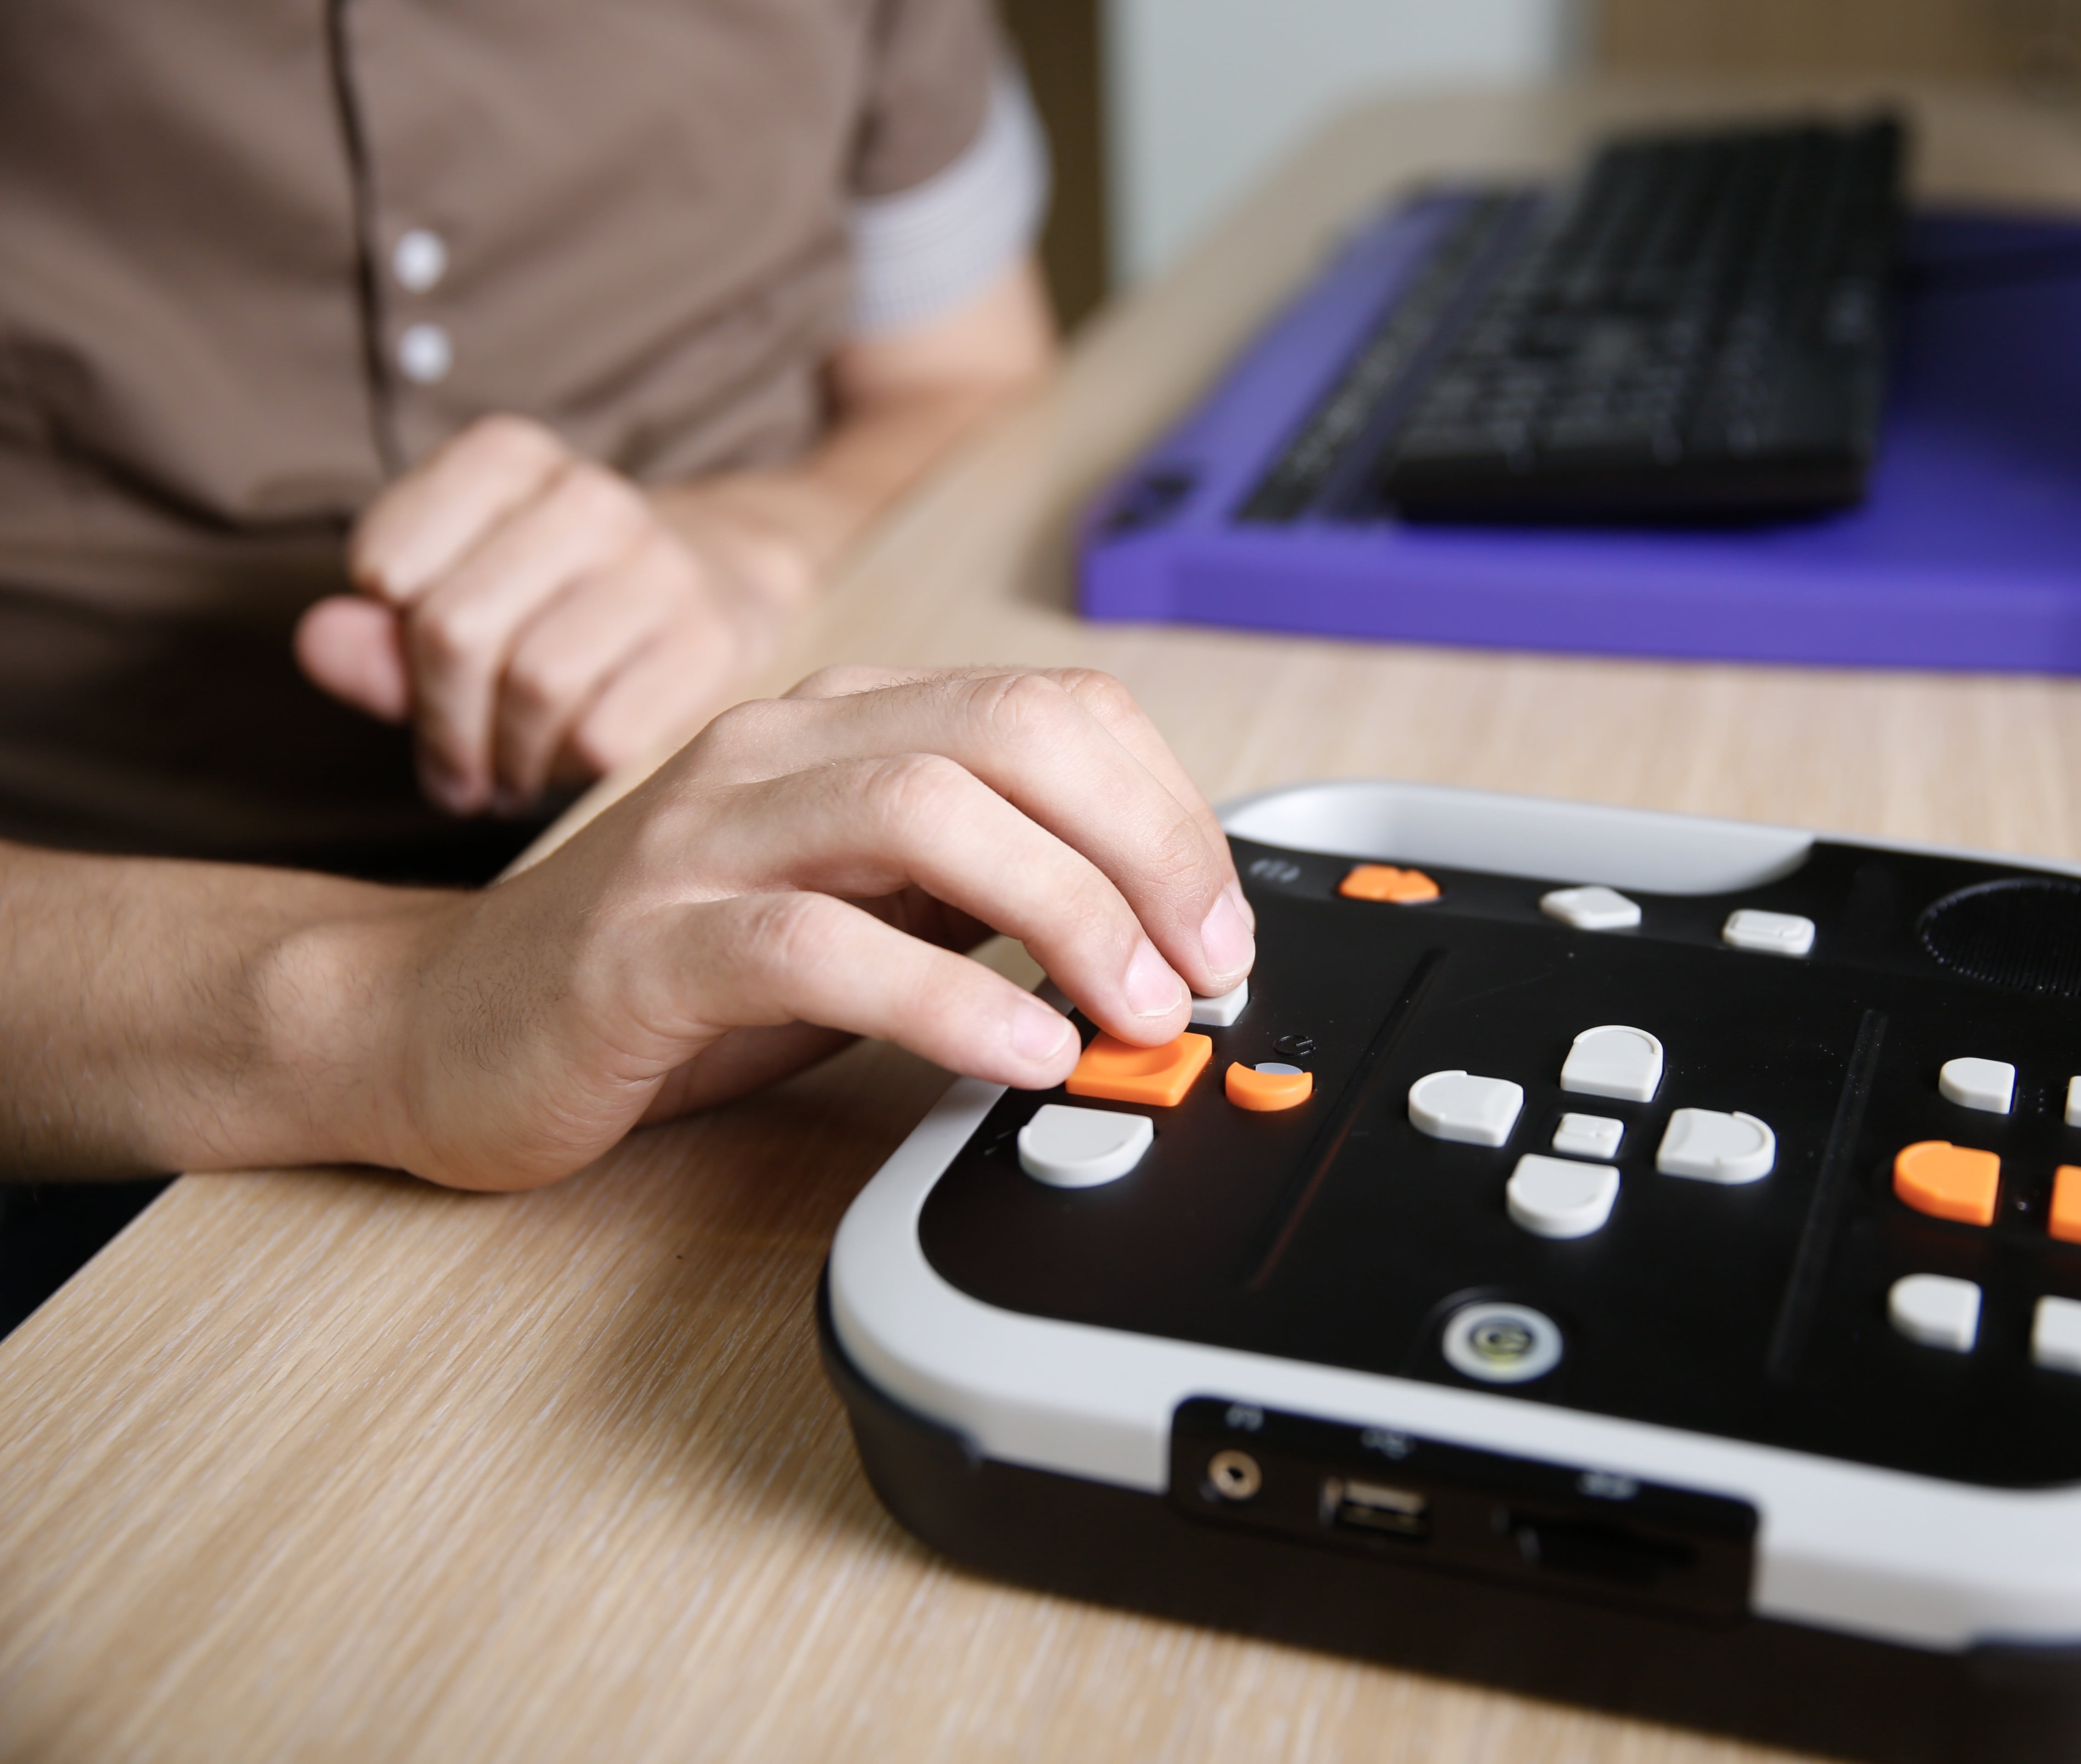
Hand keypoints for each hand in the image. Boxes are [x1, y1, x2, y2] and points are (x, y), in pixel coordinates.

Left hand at [297, 414, 811, 816]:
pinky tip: (563, 769)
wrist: (724, 577)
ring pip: (536, 686)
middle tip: (448, 772)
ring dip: (504, 759)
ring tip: (502, 779)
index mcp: (508, 456)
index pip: (388, 563)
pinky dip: (570, 770)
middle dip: (439, 723)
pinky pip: (607, 732)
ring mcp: (660, 565)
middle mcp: (589, 495)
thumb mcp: (456, 594)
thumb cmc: (558, 598)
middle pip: (457, 632)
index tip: (411, 664)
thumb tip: (315, 645)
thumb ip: (377, 631)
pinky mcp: (711, 639)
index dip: (387, 637)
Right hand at [340, 666, 1255, 1190]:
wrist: (445, 1026)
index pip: (1049, 709)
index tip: (1220, 918)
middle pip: (1009, 736)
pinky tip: (1015, 1052)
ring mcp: (702, 838)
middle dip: (1142, 848)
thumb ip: (983, 897)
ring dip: (1064, 913)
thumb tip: (1152, 928)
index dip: (1164, 806)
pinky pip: (811, 943)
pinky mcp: (642, 946)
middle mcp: (777, 752)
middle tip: (1204, 965)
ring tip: (1132, 1010)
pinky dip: (938, 997)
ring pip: (923, 811)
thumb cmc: (672, 976)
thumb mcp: (865, 915)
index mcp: (843, 727)